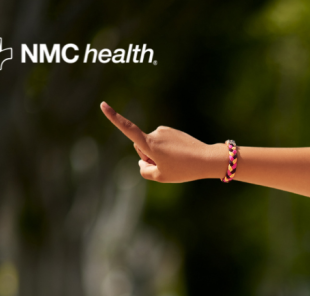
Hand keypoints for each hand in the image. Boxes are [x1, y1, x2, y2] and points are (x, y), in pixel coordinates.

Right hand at [100, 102, 224, 182]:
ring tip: (175, 162)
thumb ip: (144, 170)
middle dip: (147, 156)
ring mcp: (164, 131)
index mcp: (150, 144)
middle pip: (140, 146)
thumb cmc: (184, 169)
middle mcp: (156, 134)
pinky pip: (162, 143)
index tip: (102, 104)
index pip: (128, 129)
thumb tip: (142, 162)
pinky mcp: (172, 131)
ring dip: (158, 154)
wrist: (207, 159)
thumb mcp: (161, 177)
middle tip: (166, 166)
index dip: (114, 117)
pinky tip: (180, 156)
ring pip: (152, 145)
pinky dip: (166, 150)